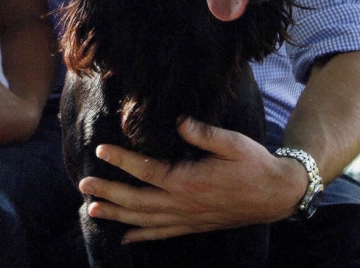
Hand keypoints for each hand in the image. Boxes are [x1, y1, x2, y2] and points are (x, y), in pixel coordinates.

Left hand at [79, 118, 304, 243]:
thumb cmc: (254, 163)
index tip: (101, 149)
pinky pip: (162, 234)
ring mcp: (188, 218)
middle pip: (138, 200)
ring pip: (145, 220)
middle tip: (82, 183)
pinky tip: (124, 237)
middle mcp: (184, 204)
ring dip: (117, 215)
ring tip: (91, 209)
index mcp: (189, 181)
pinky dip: (141, 236)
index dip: (122, 160)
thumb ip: (204, 133)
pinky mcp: (194, 225)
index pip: (147, 170)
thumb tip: (179, 121)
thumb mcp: (232, 142)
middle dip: (108, 192)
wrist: (277, 194)